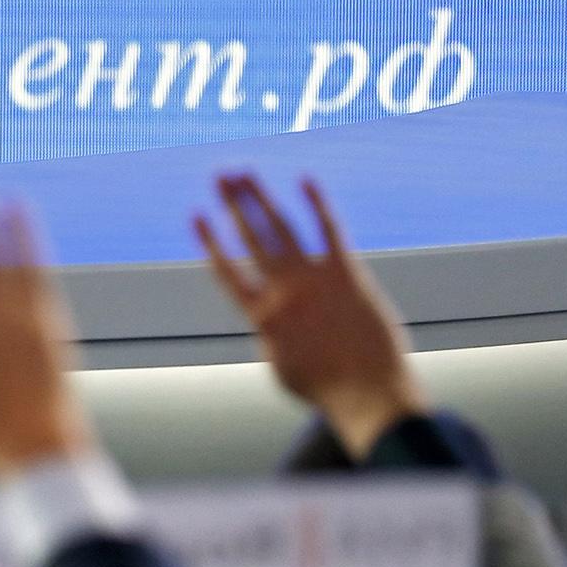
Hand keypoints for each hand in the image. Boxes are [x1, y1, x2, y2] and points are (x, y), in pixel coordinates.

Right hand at [194, 175, 426, 459]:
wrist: (369, 394)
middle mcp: (283, 291)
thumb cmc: (324, 390)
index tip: (197, 215)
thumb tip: (269, 322)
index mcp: (261, 317)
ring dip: (261, 198)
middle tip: (220, 176)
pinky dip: (317, 204)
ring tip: (246, 173)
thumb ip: (270, 337)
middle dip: (234, 204)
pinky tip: (305, 181)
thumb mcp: (281, 368)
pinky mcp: (348, 275)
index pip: (226, 271)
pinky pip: (330, 231)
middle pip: (252, 237)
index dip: (210, 241)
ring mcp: (316, 280)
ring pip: (282, 228)